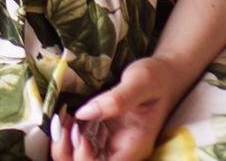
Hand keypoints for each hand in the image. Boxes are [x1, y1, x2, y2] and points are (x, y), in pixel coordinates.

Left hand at [51, 56, 190, 160]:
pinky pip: (80, 144)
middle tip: (62, 123)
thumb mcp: (141, 81)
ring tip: (62, 119)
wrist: (163, 74)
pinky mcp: (102, 133)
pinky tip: (65, 117)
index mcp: (134, 146)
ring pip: (80, 158)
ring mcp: (110, 143)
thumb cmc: (157, 77)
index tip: (77, 129)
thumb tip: (84, 114)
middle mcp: (121, 150)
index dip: (85, 157)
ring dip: (65, 144)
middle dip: (68, 151)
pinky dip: (67, 135)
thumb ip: (117, 99)